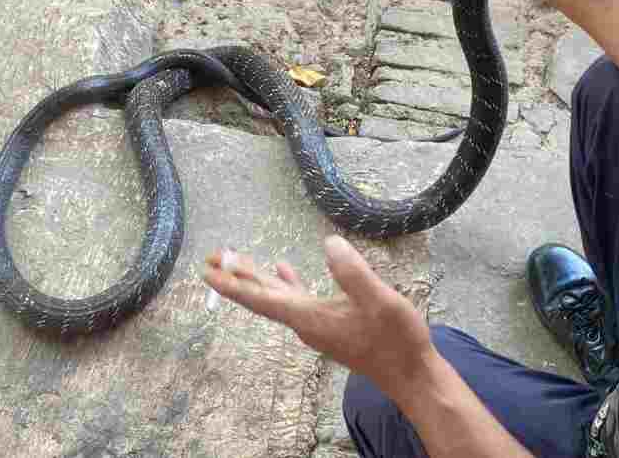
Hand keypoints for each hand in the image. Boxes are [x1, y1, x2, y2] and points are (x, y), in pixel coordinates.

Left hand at [202, 235, 435, 396]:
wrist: (412, 374)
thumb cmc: (397, 340)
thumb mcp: (380, 301)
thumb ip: (353, 273)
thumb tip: (329, 244)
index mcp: (310, 316)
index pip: (261, 298)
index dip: (233, 284)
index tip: (207, 272)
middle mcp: (306, 322)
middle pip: (262, 297)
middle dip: (236, 277)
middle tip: (210, 258)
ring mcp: (317, 324)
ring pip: (277, 298)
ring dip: (256, 279)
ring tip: (236, 261)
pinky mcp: (329, 324)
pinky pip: (296, 300)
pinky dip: (285, 283)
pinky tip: (283, 268)